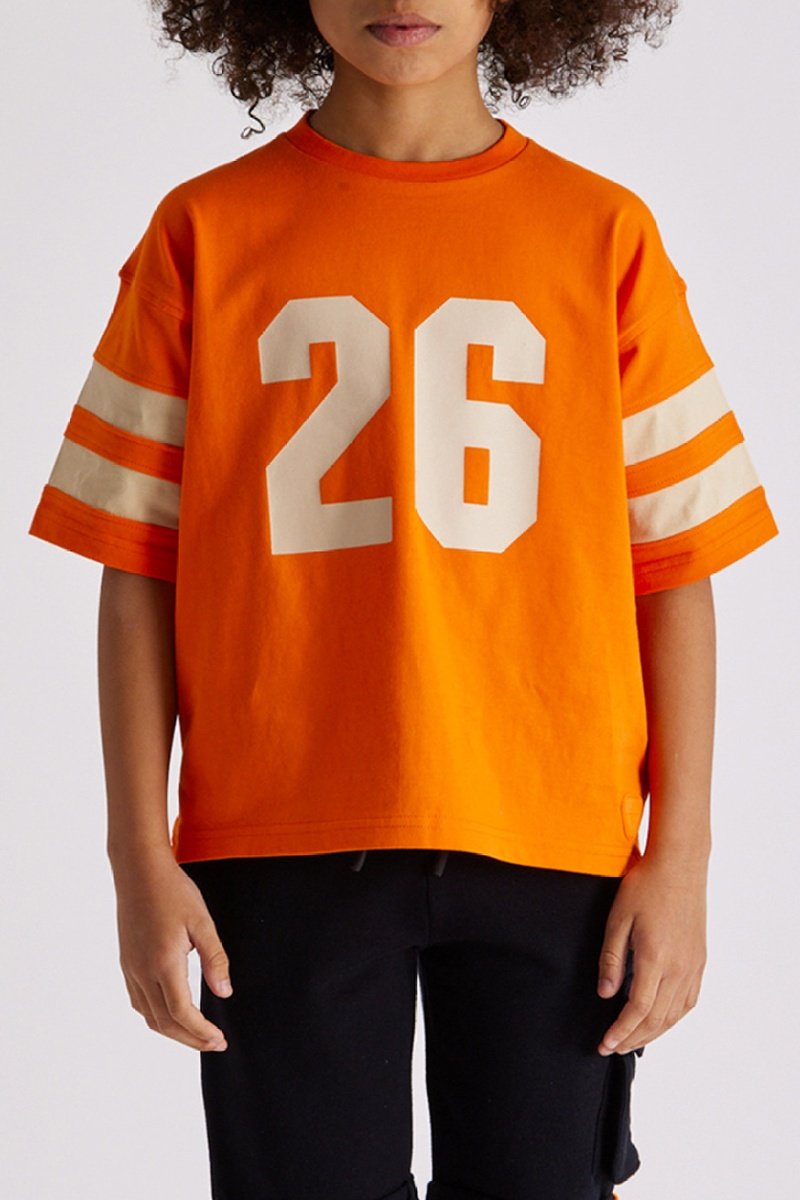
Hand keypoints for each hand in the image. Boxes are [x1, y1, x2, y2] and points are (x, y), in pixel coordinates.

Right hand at [111, 849, 233, 1051]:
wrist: (139, 871)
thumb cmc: (173, 891)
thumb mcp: (202, 921)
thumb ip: (215, 959)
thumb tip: (224, 992)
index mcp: (163, 962)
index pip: (181, 1012)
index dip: (201, 1032)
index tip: (219, 1039)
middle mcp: (142, 971)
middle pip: (164, 1022)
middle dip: (190, 1039)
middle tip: (214, 1044)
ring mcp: (131, 968)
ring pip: (149, 1016)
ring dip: (173, 1031)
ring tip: (197, 1034)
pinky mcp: (127, 963)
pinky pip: (138, 1001)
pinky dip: (156, 1017)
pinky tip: (171, 1014)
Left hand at [596, 852, 707, 1054]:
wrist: (679, 866)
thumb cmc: (644, 887)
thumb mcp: (617, 919)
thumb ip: (611, 959)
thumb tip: (605, 994)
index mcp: (655, 958)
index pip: (637, 1010)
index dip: (620, 1031)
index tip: (604, 1044)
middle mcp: (679, 968)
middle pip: (657, 1019)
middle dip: (633, 1038)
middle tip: (612, 1048)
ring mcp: (693, 966)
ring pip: (675, 1014)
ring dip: (653, 1033)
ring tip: (632, 1040)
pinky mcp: (700, 960)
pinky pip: (689, 1000)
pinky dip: (673, 1018)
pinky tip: (660, 1021)